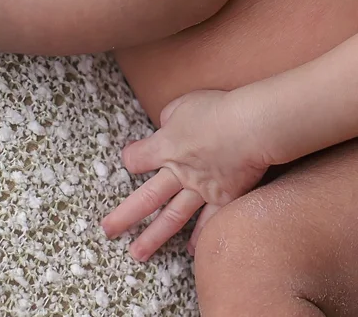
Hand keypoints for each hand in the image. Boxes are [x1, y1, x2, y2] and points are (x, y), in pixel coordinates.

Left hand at [100, 89, 270, 260]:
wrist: (250, 126)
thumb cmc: (217, 109)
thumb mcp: (184, 103)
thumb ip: (170, 117)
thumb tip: (166, 126)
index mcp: (165, 147)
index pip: (136, 159)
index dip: (131, 159)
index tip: (131, 160)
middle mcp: (178, 173)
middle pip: (145, 199)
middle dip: (124, 216)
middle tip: (108, 232)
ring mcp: (201, 189)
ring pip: (172, 218)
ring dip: (153, 238)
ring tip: (137, 254)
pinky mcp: (224, 198)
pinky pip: (209, 222)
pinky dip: (200, 237)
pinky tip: (190, 250)